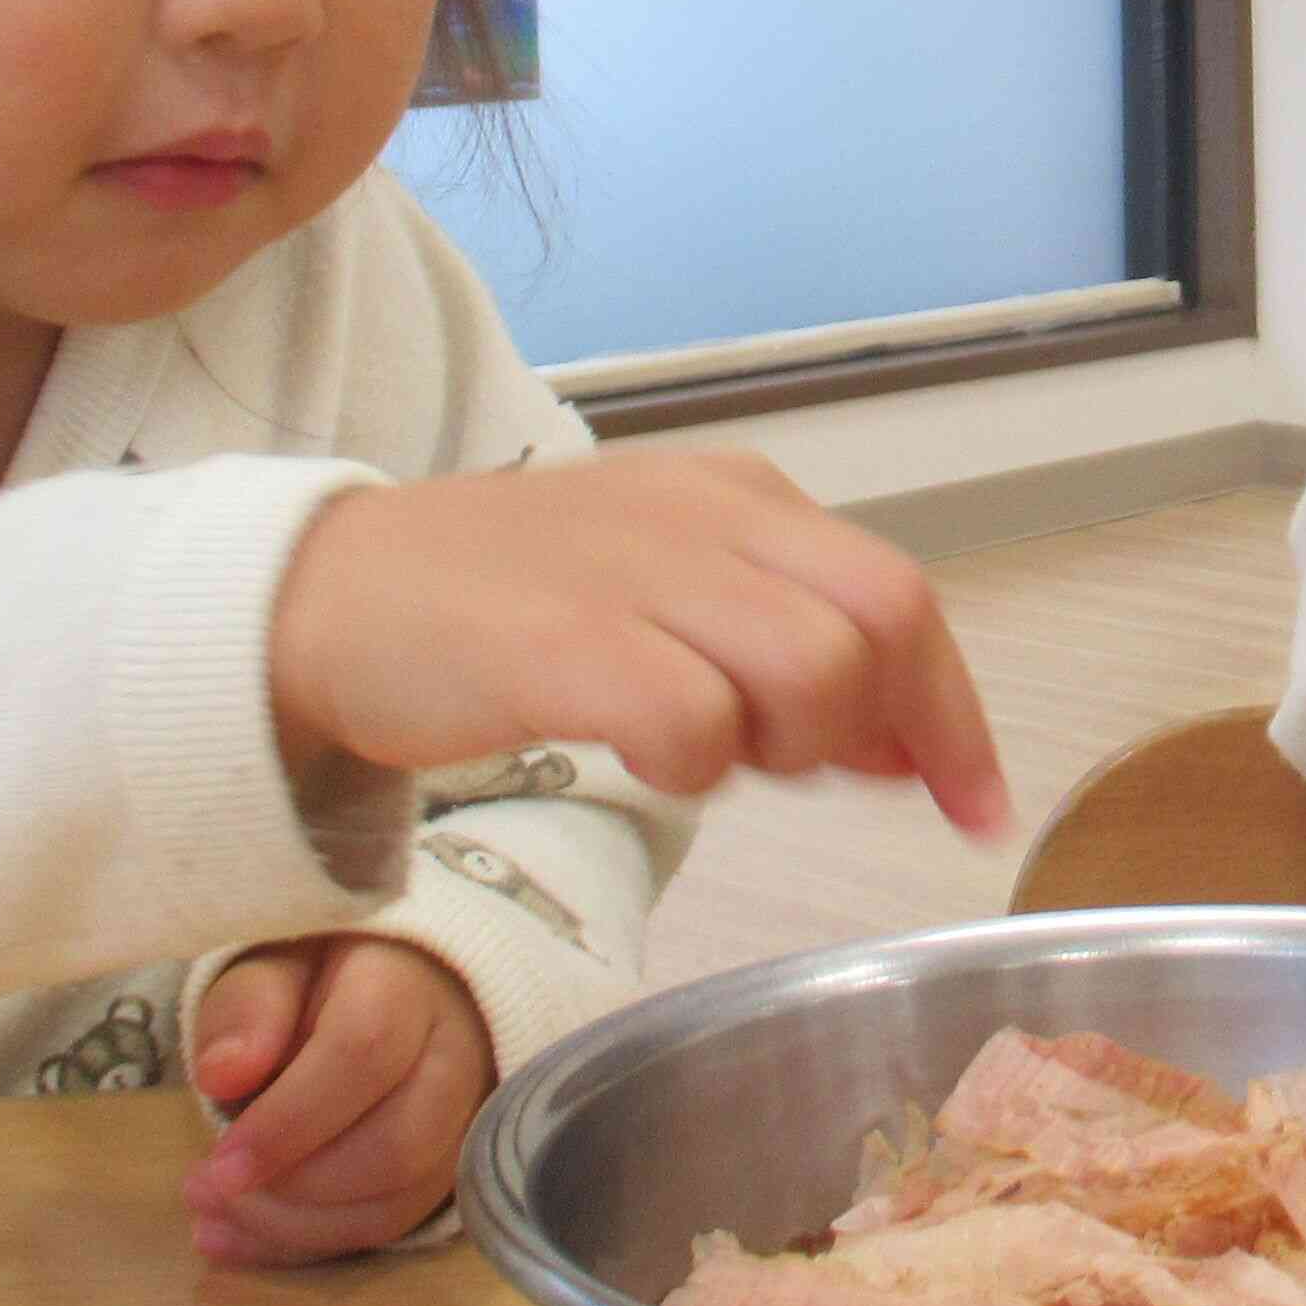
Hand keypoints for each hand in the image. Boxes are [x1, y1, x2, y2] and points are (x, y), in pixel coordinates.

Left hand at [183, 936, 491, 1264]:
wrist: (395, 998)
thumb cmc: (321, 982)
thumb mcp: (271, 969)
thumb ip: (246, 1009)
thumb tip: (222, 1074)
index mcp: (404, 986)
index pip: (363, 1054)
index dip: (289, 1122)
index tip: (220, 1163)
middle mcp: (454, 1057)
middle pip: (397, 1145)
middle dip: (293, 1187)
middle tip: (207, 1188)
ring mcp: (464, 1124)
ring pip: (398, 1200)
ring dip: (296, 1226)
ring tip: (214, 1216)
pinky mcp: (449, 1173)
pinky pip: (391, 1228)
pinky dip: (310, 1244)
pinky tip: (245, 1237)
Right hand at [271, 452, 1012, 840]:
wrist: (326, 596)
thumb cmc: (502, 610)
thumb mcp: (667, 597)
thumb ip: (784, 651)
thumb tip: (898, 746)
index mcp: (740, 497)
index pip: (900, 595)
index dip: (955, 713)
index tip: (978, 809)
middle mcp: (705, 516)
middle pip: (880, 625)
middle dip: (874, 727)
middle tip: (802, 775)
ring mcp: (634, 572)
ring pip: (808, 671)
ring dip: (783, 747)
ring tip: (704, 753)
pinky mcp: (559, 641)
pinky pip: (691, 721)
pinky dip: (692, 767)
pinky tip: (642, 761)